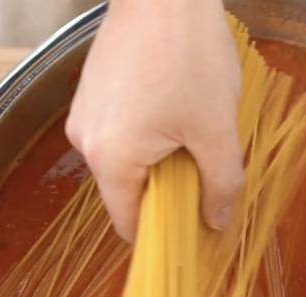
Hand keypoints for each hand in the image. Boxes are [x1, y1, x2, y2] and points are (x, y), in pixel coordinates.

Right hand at [66, 0, 243, 241]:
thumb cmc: (189, 54)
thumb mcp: (216, 127)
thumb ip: (221, 183)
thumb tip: (217, 220)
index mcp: (111, 157)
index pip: (129, 222)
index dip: (162, 233)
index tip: (190, 228)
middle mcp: (86, 140)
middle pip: (127, 190)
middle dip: (166, 188)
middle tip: (201, 166)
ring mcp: (85, 113)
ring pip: (124, 159)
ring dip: (157, 158)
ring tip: (187, 126)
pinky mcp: (91, 92)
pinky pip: (118, 131)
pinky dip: (144, 133)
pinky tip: (170, 105)